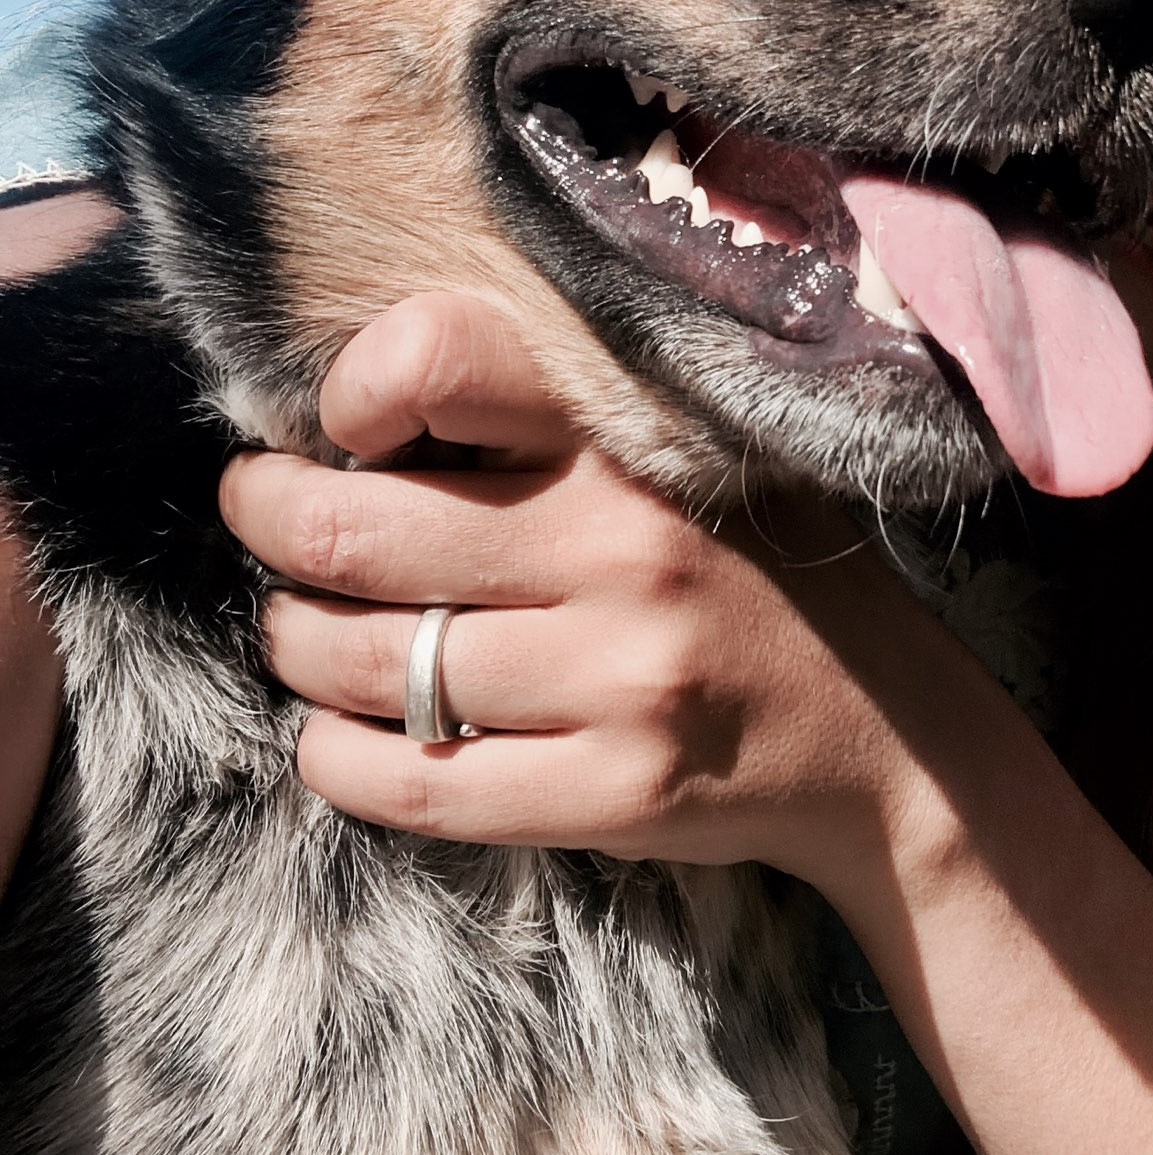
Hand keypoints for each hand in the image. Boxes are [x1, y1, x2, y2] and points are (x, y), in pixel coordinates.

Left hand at [218, 292, 933, 887]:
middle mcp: (626, 549)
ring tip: (300, 632)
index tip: (336, 430)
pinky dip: (332, 758)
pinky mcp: (611, 792)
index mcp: (635, 442)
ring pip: (365, 665)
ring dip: (294, 647)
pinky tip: (334, 736)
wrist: (888, 736)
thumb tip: (360, 420)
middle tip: (262, 521)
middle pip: (356, 531)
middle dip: (271, 526)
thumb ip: (555, 428)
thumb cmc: (756, 578)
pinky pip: (407, 783)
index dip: (349, 390)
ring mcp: (620, 679)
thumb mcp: (689, 459)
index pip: (439, 362)